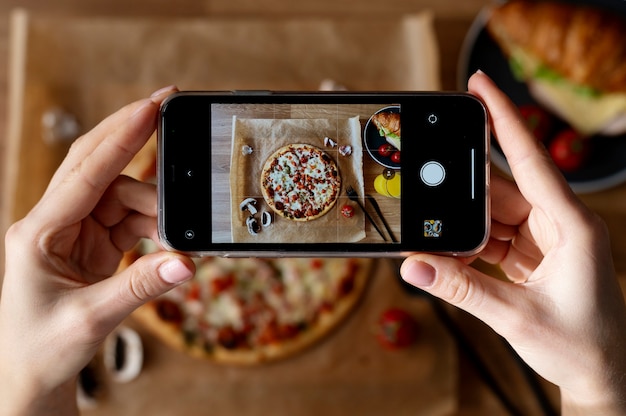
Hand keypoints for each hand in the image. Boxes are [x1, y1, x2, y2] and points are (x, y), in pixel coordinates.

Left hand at [0, 86, 195, 414]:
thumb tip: (186, 262)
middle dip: (131, 134)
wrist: (30, 374)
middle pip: (96, 162)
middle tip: (168, 106)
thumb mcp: (92, 319)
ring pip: (122, 194)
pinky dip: (154, 224)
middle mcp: (54, 222)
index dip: (122, 137)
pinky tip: (169, 236)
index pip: (85, 172)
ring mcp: (74, 230)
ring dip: (155, 206)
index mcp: (38, 232)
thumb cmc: (42, 348)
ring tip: (179, 229)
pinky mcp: (92, 243)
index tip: (152, 107)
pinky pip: (129, 218)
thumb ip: (142, 286)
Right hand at [401, 71, 625, 414]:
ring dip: (465, 227)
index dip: (504, 119)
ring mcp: (546, 238)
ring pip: (493, 214)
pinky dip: (471, 245)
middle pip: (501, 190)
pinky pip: (493, 236)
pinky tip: (455, 256)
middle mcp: (560, 223)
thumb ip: (460, 289)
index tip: (480, 85)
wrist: (600, 375)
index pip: (531, 160)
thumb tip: (414, 266)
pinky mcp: (533, 253)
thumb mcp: (515, 317)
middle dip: (464, 194)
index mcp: (572, 226)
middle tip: (429, 189)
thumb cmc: (579, 346)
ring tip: (440, 241)